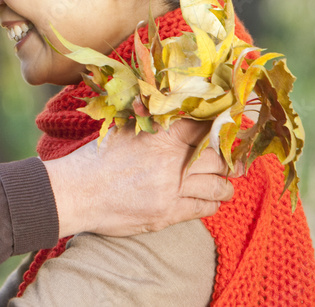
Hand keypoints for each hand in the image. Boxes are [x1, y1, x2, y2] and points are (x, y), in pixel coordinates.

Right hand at [44, 119, 239, 237]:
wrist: (76, 193)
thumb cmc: (96, 160)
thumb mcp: (122, 130)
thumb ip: (147, 117)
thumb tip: (162, 100)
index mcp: (159, 135)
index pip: (203, 127)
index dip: (220, 128)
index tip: (229, 130)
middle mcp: (170, 161)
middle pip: (217, 158)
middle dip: (230, 160)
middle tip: (237, 161)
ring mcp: (171, 189)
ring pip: (217, 186)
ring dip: (224, 184)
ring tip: (224, 183)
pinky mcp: (167, 214)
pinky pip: (204, 208)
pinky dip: (211, 203)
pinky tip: (208, 200)